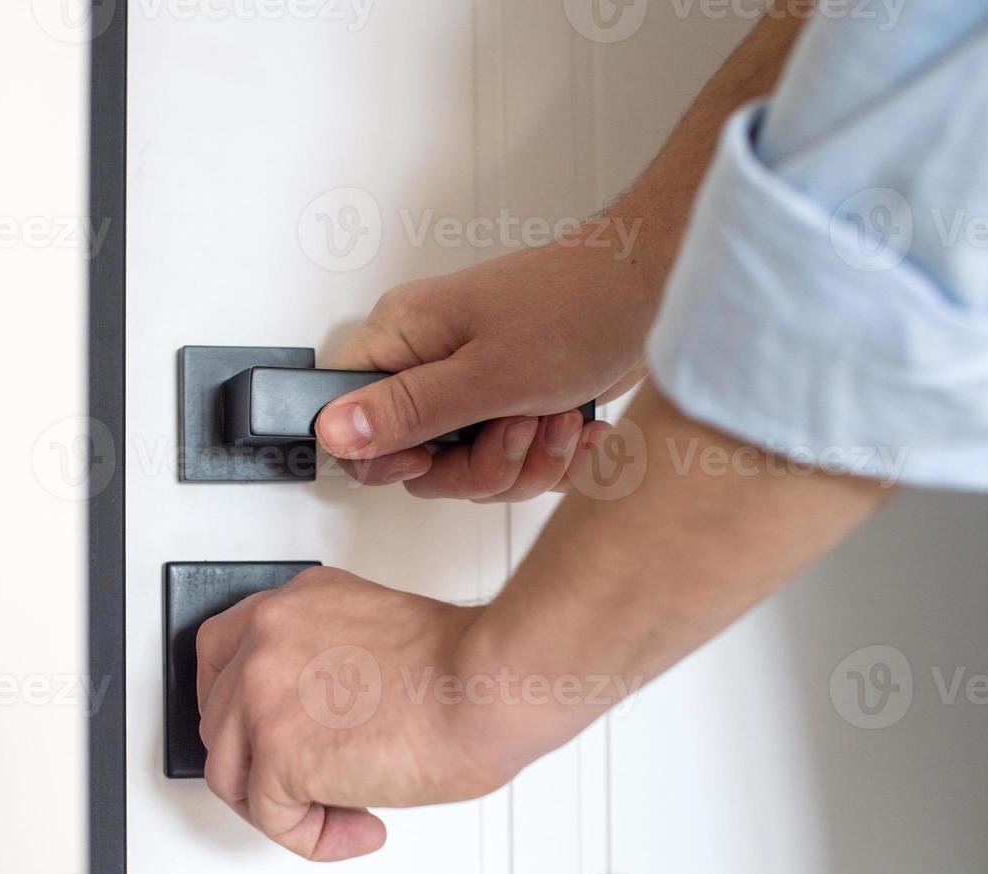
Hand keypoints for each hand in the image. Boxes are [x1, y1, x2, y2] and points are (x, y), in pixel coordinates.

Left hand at [195, 567, 509, 860]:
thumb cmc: (463, 668)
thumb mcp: (375, 635)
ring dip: (282, 806)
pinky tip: (358, 829)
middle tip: (310, 786)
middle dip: (260, 764)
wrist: (485, 686)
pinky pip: (272, 819)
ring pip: (231, 773)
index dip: (234, 705)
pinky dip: (314, 839)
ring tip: (340, 813)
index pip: (223, 652)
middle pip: (219, 718)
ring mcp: (264, 695)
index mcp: (297, 605)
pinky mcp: (279, 753)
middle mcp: (270, 640)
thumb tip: (326, 720)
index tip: (258, 732)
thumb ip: (332, 664)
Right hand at [313, 223, 660, 499]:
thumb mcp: (487, 374)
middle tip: (519, 430)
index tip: (431, 458)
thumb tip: (332, 432)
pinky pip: (514, 461)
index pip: (348, 416)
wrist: (655, 290)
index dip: (382, 455)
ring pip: (472, 468)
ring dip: (528, 462)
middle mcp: (430, 362)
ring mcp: (473, 385)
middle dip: (481, 465)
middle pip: (420, 461)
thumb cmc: (579, 308)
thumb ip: (406, 411)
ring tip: (560, 421)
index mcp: (402, 339)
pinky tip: (579, 429)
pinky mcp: (513, 402)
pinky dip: (552, 458)